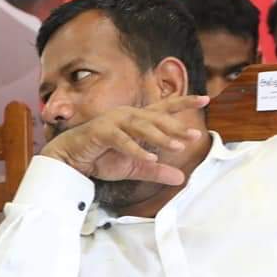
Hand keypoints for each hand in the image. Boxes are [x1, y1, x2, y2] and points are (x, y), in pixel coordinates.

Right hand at [40, 95, 207, 185]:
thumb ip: (156, 170)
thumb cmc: (101, 158)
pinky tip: (150, 157)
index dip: (184, 102)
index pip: (163, 109)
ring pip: (142, 126)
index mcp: (136, 119)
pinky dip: (136, 149)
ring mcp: (113, 121)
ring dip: (161, 137)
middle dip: (176, 126)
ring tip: (178, 146)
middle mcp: (127, 115)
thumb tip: (181, 178)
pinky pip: (122, 140)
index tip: (205, 99)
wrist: (70, 159)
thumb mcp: (134, 167)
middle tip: (195, 135)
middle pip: (157, 118)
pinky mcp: (101, 132)